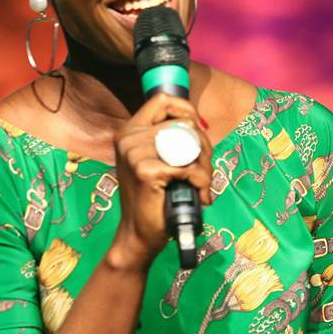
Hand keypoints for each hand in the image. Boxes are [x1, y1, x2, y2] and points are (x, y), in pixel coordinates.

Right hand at [108, 93, 212, 270]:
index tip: (199, 128)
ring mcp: (134, 154)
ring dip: (205, 167)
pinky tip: (200, 195)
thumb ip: (167, 139)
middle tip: (205, 169)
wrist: (138, 234)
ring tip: (204, 183)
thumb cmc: (153, 197)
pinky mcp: (145, 171)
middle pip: (183, 124)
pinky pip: (188, 167)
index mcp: (128, 131)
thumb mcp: (154, 160)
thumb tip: (198, 123)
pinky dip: (202, 181)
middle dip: (204, 146)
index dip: (186, 109)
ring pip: (189, 145)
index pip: (162, 99)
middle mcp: (127, 138)